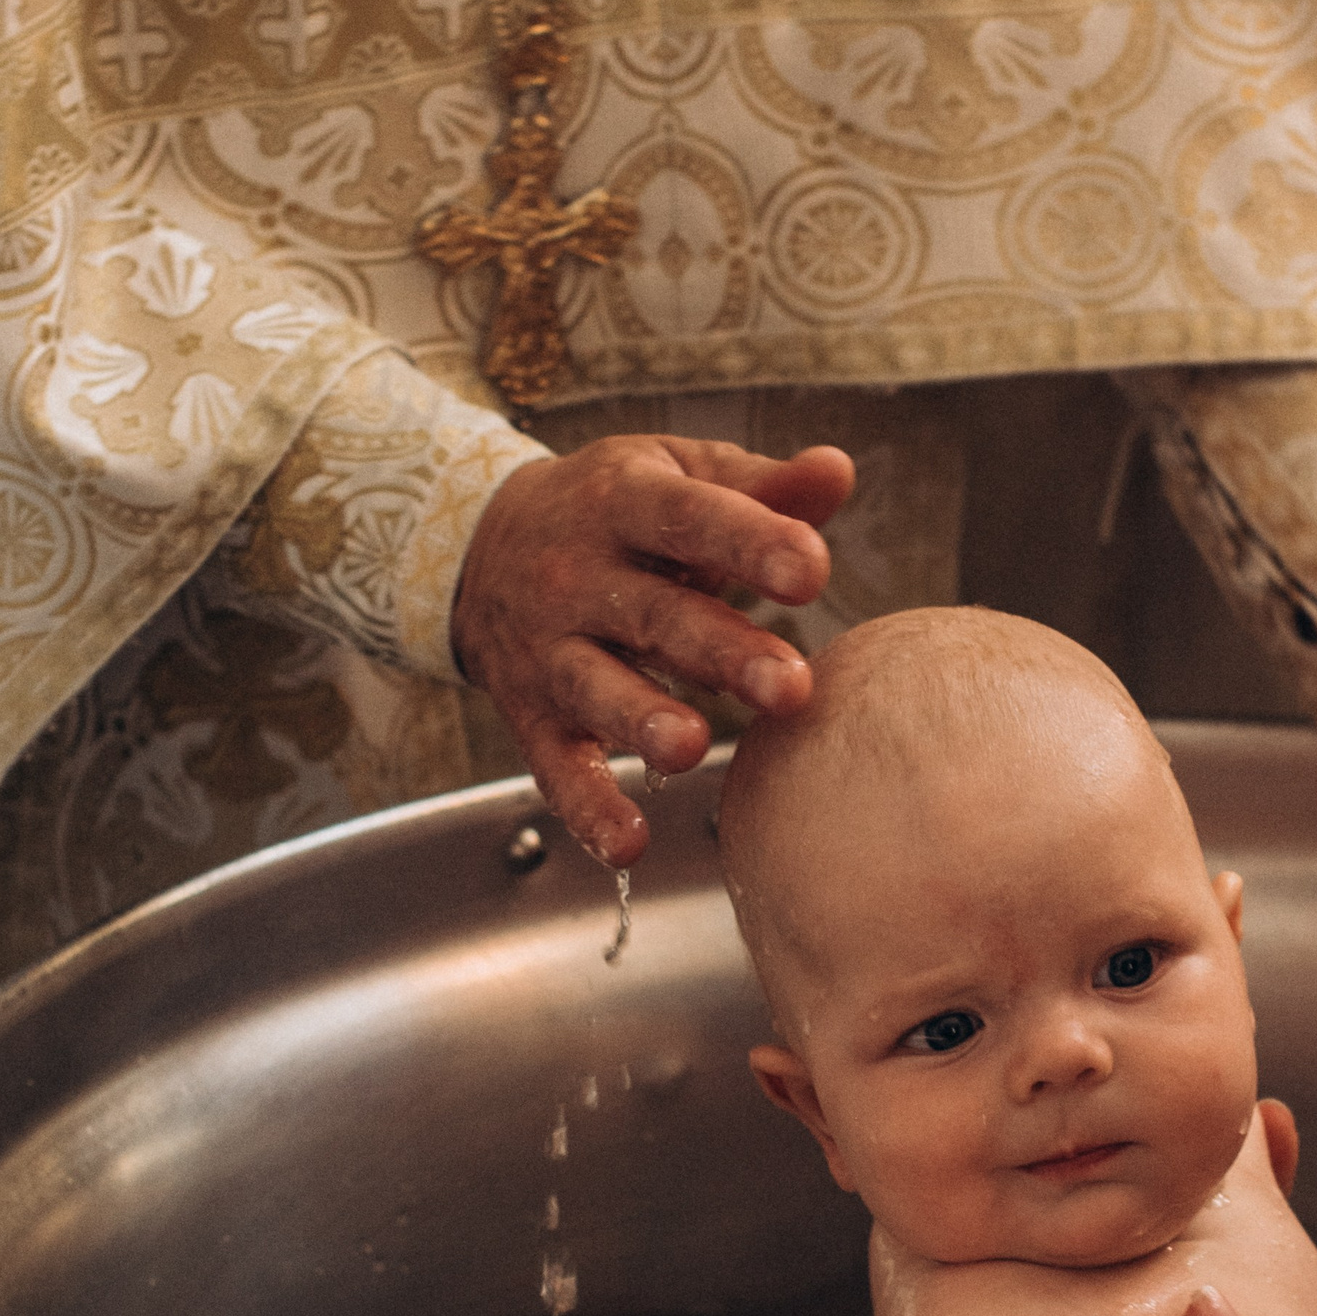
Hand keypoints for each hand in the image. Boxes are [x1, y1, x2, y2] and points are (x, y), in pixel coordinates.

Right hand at [451, 434, 853, 864]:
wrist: (478, 545)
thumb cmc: (614, 512)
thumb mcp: (676, 477)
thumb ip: (762, 488)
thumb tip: (838, 470)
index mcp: (623, 503)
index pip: (690, 518)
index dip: (750, 542)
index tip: (811, 569)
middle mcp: (578, 578)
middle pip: (655, 616)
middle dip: (721, 652)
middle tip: (789, 685)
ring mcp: (551, 651)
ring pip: (598, 689)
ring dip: (643, 721)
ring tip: (693, 747)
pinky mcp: (533, 717)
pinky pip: (557, 769)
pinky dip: (588, 810)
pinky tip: (630, 845)